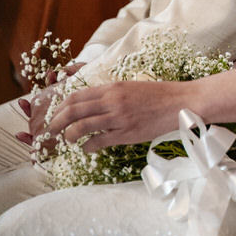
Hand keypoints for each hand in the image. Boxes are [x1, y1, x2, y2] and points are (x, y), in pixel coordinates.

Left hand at [45, 80, 196, 152]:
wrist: (184, 102)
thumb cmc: (161, 95)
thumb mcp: (133, 87)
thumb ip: (112, 94)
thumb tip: (93, 105)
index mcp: (113, 88)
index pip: (76, 96)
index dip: (60, 107)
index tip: (56, 114)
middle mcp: (112, 101)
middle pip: (73, 111)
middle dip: (56, 122)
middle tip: (52, 130)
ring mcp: (119, 118)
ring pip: (81, 127)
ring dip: (69, 135)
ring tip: (68, 140)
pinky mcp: (127, 133)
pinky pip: (98, 142)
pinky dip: (88, 147)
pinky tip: (87, 148)